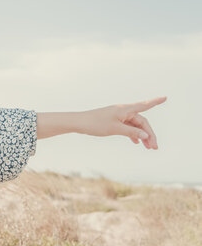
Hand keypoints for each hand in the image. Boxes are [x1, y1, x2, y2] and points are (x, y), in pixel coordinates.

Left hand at [36, 97, 165, 148]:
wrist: (79, 123)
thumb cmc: (96, 123)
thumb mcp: (115, 129)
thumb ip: (131, 132)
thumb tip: (146, 135)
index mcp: (125, 109)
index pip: (144, 105)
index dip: (155, 102)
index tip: (165, 97)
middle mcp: (124, 111)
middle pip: (142, 122)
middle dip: (149, 134)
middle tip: (154, 148)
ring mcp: (119, 116)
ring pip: (135, 126)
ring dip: (142, 136)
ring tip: (148, 148)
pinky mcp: (114, 121)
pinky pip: (128, 127)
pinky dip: (133, 134)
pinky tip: (136, 143)